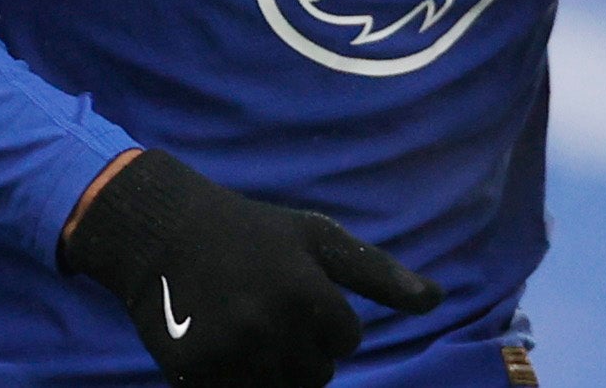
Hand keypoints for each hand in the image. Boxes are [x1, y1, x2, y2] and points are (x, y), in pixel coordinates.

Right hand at [60, 149, 439, 387]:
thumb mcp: (320, 238)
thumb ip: (380, 273)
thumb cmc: (254, 233)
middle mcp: (270, 329)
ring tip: (254, 330)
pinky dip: (240, 380)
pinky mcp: (194, 375)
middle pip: (316, 376)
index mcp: (308, 293)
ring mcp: (230, 356)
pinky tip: (228, 348)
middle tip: (274, 313)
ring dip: (275, 370)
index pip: (347, 342)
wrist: (166, 235)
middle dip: (304, 352)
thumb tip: (438, 300)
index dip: (330, 322)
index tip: (302, 295)